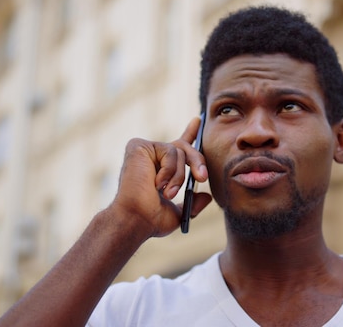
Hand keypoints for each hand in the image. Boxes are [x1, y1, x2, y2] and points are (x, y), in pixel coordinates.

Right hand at [109, 116, 212, 237]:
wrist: (135, 220)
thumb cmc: (150, 220)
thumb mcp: (178, 213)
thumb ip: (192, 204)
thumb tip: (206, 197)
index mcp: (160, 168)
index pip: (178, 148)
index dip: (189, 134)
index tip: (197, 121)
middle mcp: (152, 157)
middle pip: (184, 147)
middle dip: (197, 161)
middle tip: (202, 178)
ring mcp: (145, 150)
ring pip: (179, 151)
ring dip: (179, 175)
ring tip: (168, 193)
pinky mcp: (139, 145)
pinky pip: (170, 150)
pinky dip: (169, 170)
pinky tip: (157, 184)